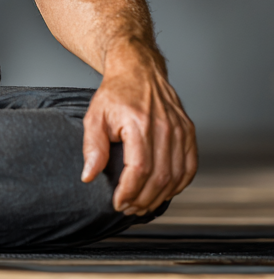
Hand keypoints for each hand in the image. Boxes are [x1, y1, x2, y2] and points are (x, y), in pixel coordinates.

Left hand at [81, 39, 196, 215]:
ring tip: (143, 204)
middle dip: (143, 199)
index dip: (129, 192)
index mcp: (139, 123)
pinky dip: (178, 185)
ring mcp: (180, 130)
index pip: (140, 169)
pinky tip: (164, 192)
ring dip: (160, 197)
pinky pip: (189, 167)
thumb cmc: (115, 93)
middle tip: (129, 208)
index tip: (118, 203)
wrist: (138, 70)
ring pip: (176, 176)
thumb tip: (89, 176)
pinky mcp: (188, 132)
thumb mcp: (94, 116)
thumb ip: (92, 147)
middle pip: (160, 177)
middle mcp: (164, 127)